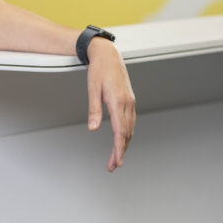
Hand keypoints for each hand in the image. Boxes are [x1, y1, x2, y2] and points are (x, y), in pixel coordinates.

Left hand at [86, 38, 135, 171]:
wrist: (109, 56)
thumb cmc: (99, 71)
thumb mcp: (92, 89)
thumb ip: (94, 110)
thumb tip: (93, 129)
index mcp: (118, 102)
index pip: (120, 131)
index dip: (119, 149)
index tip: (117, 162)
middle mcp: (127, 104)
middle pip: (126, 134)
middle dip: (120, 152)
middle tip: (113, 166)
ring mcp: (130, 103)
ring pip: (130, 129)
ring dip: (124, 145)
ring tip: (116, 158)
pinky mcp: (129, 101)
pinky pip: (130, 122)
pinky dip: (126, 134)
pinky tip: (122, 141)